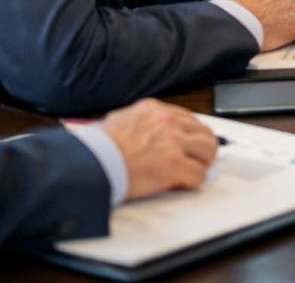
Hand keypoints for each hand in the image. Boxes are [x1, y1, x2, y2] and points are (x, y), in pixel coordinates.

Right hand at [100, 99, 218, 199]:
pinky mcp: (173, 164)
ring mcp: (173, 142)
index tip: (189, 146)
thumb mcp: (118, 121)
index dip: (190, 136)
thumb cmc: (95, 149)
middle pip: (204, 133)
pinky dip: (192, 182)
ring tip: (190, 173)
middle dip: (202, 149)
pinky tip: (180, 185)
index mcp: (154, 110)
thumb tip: (147, 131)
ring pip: (208, 150)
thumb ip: (139, 122)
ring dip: (201, 164)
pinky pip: (198, 174)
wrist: (86, 164)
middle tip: (195, 161)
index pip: (188, 119)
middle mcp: (167, 121)